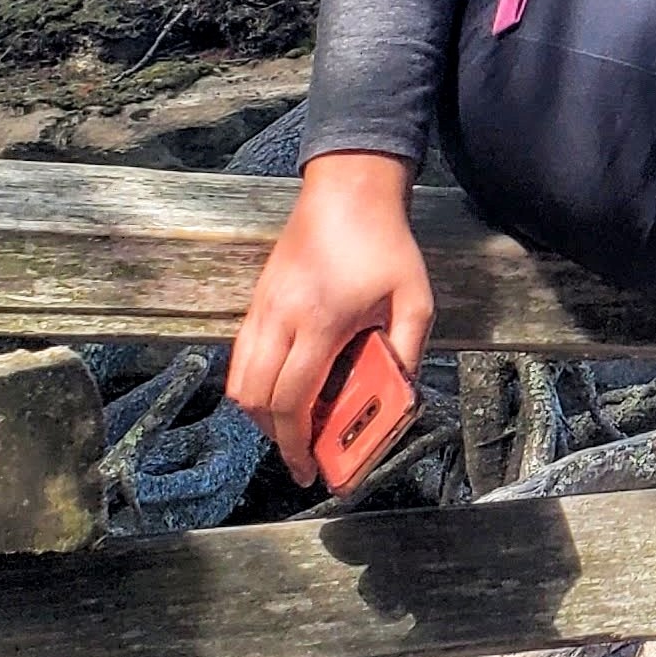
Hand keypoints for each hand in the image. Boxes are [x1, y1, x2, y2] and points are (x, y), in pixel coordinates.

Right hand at [226, 151, 435, 484]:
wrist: (348, 189)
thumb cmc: (384, 243)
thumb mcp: (415, 298)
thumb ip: (406, 350)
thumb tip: (398, 395)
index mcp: (320, 322)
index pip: (292, 398)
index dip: (297, 441)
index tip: (311, 467)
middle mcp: (280, 318)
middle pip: (256, 398)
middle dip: (276, 436)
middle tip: (303, 454)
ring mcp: (262, 308)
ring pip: (240, 380)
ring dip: (261, 412)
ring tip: (293, 426)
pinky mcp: (257, 300)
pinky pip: (241, 356)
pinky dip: (254, 384)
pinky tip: (283, 390)